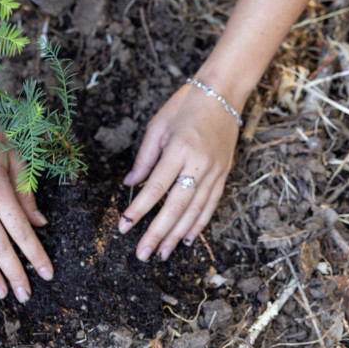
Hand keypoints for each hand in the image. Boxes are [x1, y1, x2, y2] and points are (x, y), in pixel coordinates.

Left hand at [118, 81, 240, 260]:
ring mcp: (215, 171)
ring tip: (162, 253)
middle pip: (176, 206)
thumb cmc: (185, 106)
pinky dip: (199, 224)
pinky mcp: (224, 174)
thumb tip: (130, 185)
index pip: (156, 187)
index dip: (139, 210)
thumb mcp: (158, 126)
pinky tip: (188, 239)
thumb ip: (144, 158)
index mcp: (179, 149)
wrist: (223, 93)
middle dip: (157, 233)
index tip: (124, 226)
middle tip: (142, 254)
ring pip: (195, 211)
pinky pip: (211, 204)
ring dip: (177, 235)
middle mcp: (199, 163)